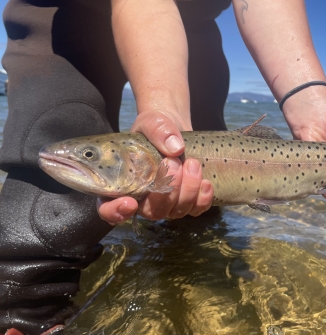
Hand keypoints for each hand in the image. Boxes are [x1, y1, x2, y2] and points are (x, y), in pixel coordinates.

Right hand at [97, 110, 213, 224]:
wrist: (175, 132)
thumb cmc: (154, 129)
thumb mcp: (151, 122)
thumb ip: (158, 130)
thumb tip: (175, 147)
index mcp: (121, 184)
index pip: (109, 210)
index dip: (116, 212)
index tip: (130, 202)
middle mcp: (143, 200)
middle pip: (153, 212)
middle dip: (167, 190)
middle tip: (174, 161)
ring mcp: (167, 204)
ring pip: (177, 211)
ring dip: (188, 189)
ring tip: (192, 163)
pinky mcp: (187, 202)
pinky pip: (196, 210)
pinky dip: (203, 198)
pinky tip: (205, 181)